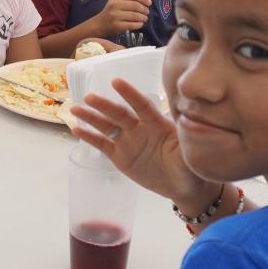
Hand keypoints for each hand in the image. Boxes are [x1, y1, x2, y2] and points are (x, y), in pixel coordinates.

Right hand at [70, 78, 218, 205]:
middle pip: (119, 114)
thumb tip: (188, 124)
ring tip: (75, 109)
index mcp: (158, 123)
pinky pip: (102, 144)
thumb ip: (186, 140)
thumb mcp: (192, 153)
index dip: (130, 94)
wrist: (184, 186)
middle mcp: (140, 128)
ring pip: (107, 126)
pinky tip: (76, 129)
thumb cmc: (192, 165)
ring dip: (91, 117)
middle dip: (104, 105)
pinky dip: (89, 137)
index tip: (116, 82)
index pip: (142, 105)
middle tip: (90, 97)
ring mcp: (128, 141)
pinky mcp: (120, 156)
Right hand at [93, 0, 151, 34]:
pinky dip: (139, 24)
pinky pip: (132, 25)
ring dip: (143, 17)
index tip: (149, 3)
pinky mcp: (116, 25)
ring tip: (144, 18)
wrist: (100, 24)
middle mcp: (114, 4)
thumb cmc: (113, 9)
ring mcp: (115, 15)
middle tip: (147, 12)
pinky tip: (140, 24)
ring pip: (135, 15)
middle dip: (144, 9)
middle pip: (136, 5)